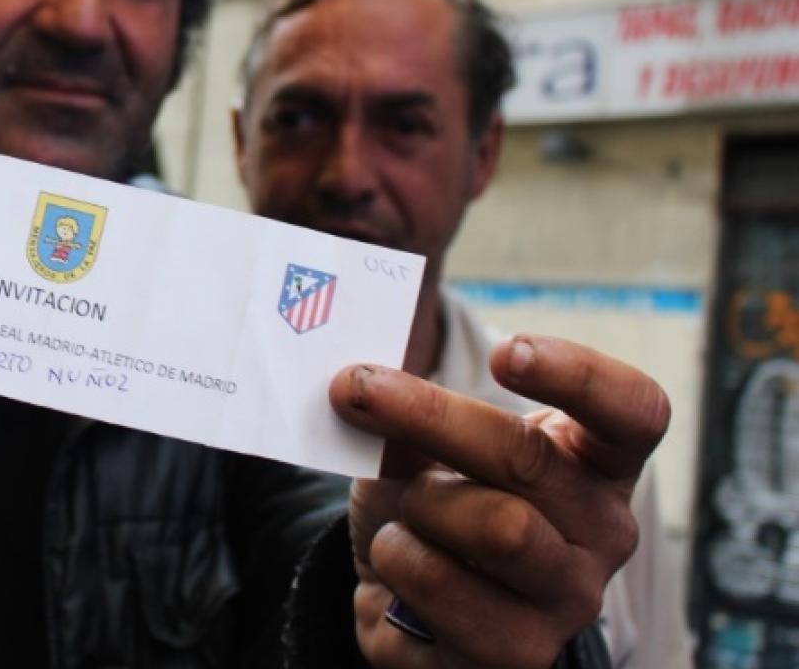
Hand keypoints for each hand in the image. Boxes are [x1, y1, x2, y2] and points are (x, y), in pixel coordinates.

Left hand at [329, 335, 669, 667]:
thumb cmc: (432, 506)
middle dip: (430, 414)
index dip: (580, 376)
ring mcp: (568, 599)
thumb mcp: (426, 445)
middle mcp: (603, 533)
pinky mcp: (519, 653)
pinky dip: (397, 556)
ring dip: (418, 503)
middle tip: (357, 386)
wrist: (405, 603)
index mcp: (597, 464)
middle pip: (530, 458)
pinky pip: (443, 584)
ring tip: (402, 510)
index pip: (635, 411)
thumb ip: (409, 406)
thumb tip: (357, 374)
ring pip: (495, 526)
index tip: (508, 353)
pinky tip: (398, 559)